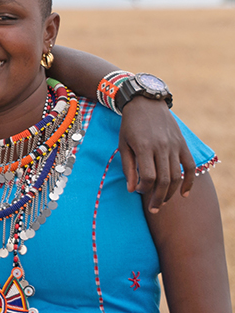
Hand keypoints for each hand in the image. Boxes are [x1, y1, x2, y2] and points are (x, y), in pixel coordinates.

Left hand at [118, 96, 194, 212]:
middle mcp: (162, 147)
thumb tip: (132, 189)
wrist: (145, 103)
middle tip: (153, 209)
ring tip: (163, 202)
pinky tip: (184, 194)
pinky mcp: (182, 144)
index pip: (149, 177)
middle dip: (158, 198)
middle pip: (165, 180)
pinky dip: (189, 181)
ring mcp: (175, 145)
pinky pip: (190, 166)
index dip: (144, 189)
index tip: (138, 191)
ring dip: (171, 193)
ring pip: (177, 175)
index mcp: (144, 147)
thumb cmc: (130, 125)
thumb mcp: (123, 145)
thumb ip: (128, 167)